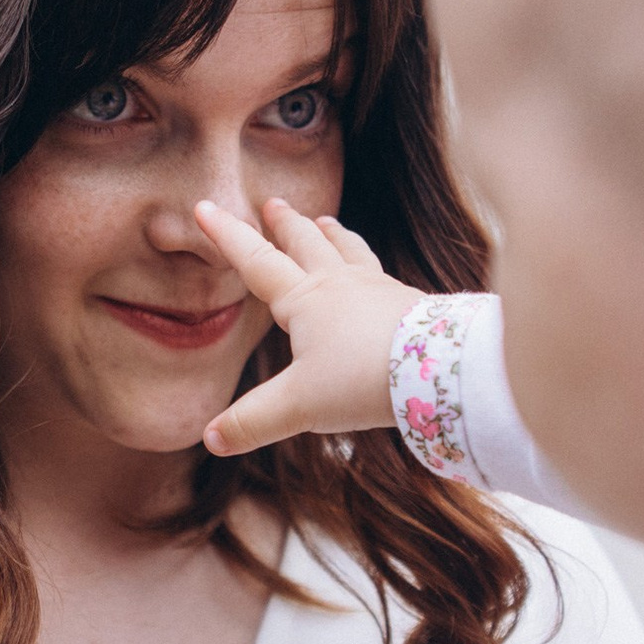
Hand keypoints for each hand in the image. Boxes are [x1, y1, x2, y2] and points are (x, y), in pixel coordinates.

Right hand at [195, 198, 424, 455]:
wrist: (438, 369)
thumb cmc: (362, 380)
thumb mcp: (298, 406)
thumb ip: (253, 421)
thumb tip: (210, 439)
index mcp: (305, 300)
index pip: (256, 261)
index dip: (228, 235)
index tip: (205, 206)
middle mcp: (340, 284)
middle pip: (307, 243)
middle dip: (285, 224)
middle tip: (273, 204)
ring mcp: (379, 289)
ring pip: (350, 251)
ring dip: (333, 235)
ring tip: (326, 221)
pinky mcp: (410, 303)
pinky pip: (383, 275)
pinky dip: (370, 265)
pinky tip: (376, 274)